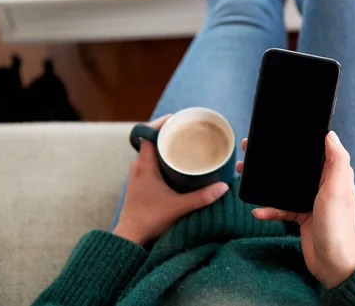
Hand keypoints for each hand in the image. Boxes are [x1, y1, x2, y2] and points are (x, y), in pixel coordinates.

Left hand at [114, 114, 228, 245]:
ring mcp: (138, 173)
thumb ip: (202, 197)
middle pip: (152, 139)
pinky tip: (177, 161)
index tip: (178, 119)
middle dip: (169, 132)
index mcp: (144, 165)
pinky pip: (151, 160)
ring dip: (166, 145)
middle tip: (188, 129)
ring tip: (185, 142)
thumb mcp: (179, 207)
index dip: (161, 123)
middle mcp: (138, 165)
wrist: (130, 237)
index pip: (147, 133)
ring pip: (151, 150)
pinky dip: (163, 156)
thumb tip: (224, 187)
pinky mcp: (140, 181)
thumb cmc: (149, 220)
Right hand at [236, 132, 354, 287]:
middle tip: (251, 152)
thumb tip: (331, 134)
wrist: (336, 265)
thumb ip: (337, 161)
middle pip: (295, 167)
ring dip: (266, 183)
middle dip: (274, 161)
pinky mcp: (302, 217)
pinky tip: (258, 211)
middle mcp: (323, 185)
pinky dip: (269, 209)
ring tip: (244, 175)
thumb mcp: (337, 190)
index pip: (315, 151)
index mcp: (334, 175)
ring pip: (284, 186)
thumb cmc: (339, 227)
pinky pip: (281, 208)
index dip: (298, 141)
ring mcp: (311, 201)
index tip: (279, 133)